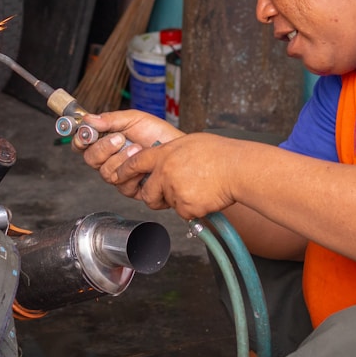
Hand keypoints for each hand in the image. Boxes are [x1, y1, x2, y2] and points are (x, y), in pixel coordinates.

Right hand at [75, 109, 181, 191]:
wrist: (178, 148)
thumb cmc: (158, 134)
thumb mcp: (134, 119)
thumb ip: (110, 119)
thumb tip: (89, 119)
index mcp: (105, 141)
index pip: (82, 143)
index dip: (80, 139)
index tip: (88, 132)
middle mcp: (109, 159)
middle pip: (90, 159)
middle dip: (104, 148)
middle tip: (120, 138)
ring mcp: (119, 174)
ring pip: (106, 173)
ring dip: (122, 159)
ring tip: (138, 149)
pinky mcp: (131, 188)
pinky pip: (122, 184)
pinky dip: (133, 172)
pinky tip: (143, 164)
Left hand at [108, 132, 238, 217]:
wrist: (237, 168)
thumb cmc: (219, 154)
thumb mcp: (189, 143)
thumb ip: (171, 153)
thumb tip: (163, 160)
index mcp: (164, 154)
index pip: (136, 163)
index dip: (125, 170)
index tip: (118, 176)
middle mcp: (165, 172)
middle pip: (147, 194)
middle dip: (155, 197)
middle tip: (171, 193)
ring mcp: (174, 190)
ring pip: (168, 204)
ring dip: (179, 201)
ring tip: (198, 188)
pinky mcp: (185, 207)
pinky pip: (184, 213)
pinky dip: (194, 209)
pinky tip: (206, 196)